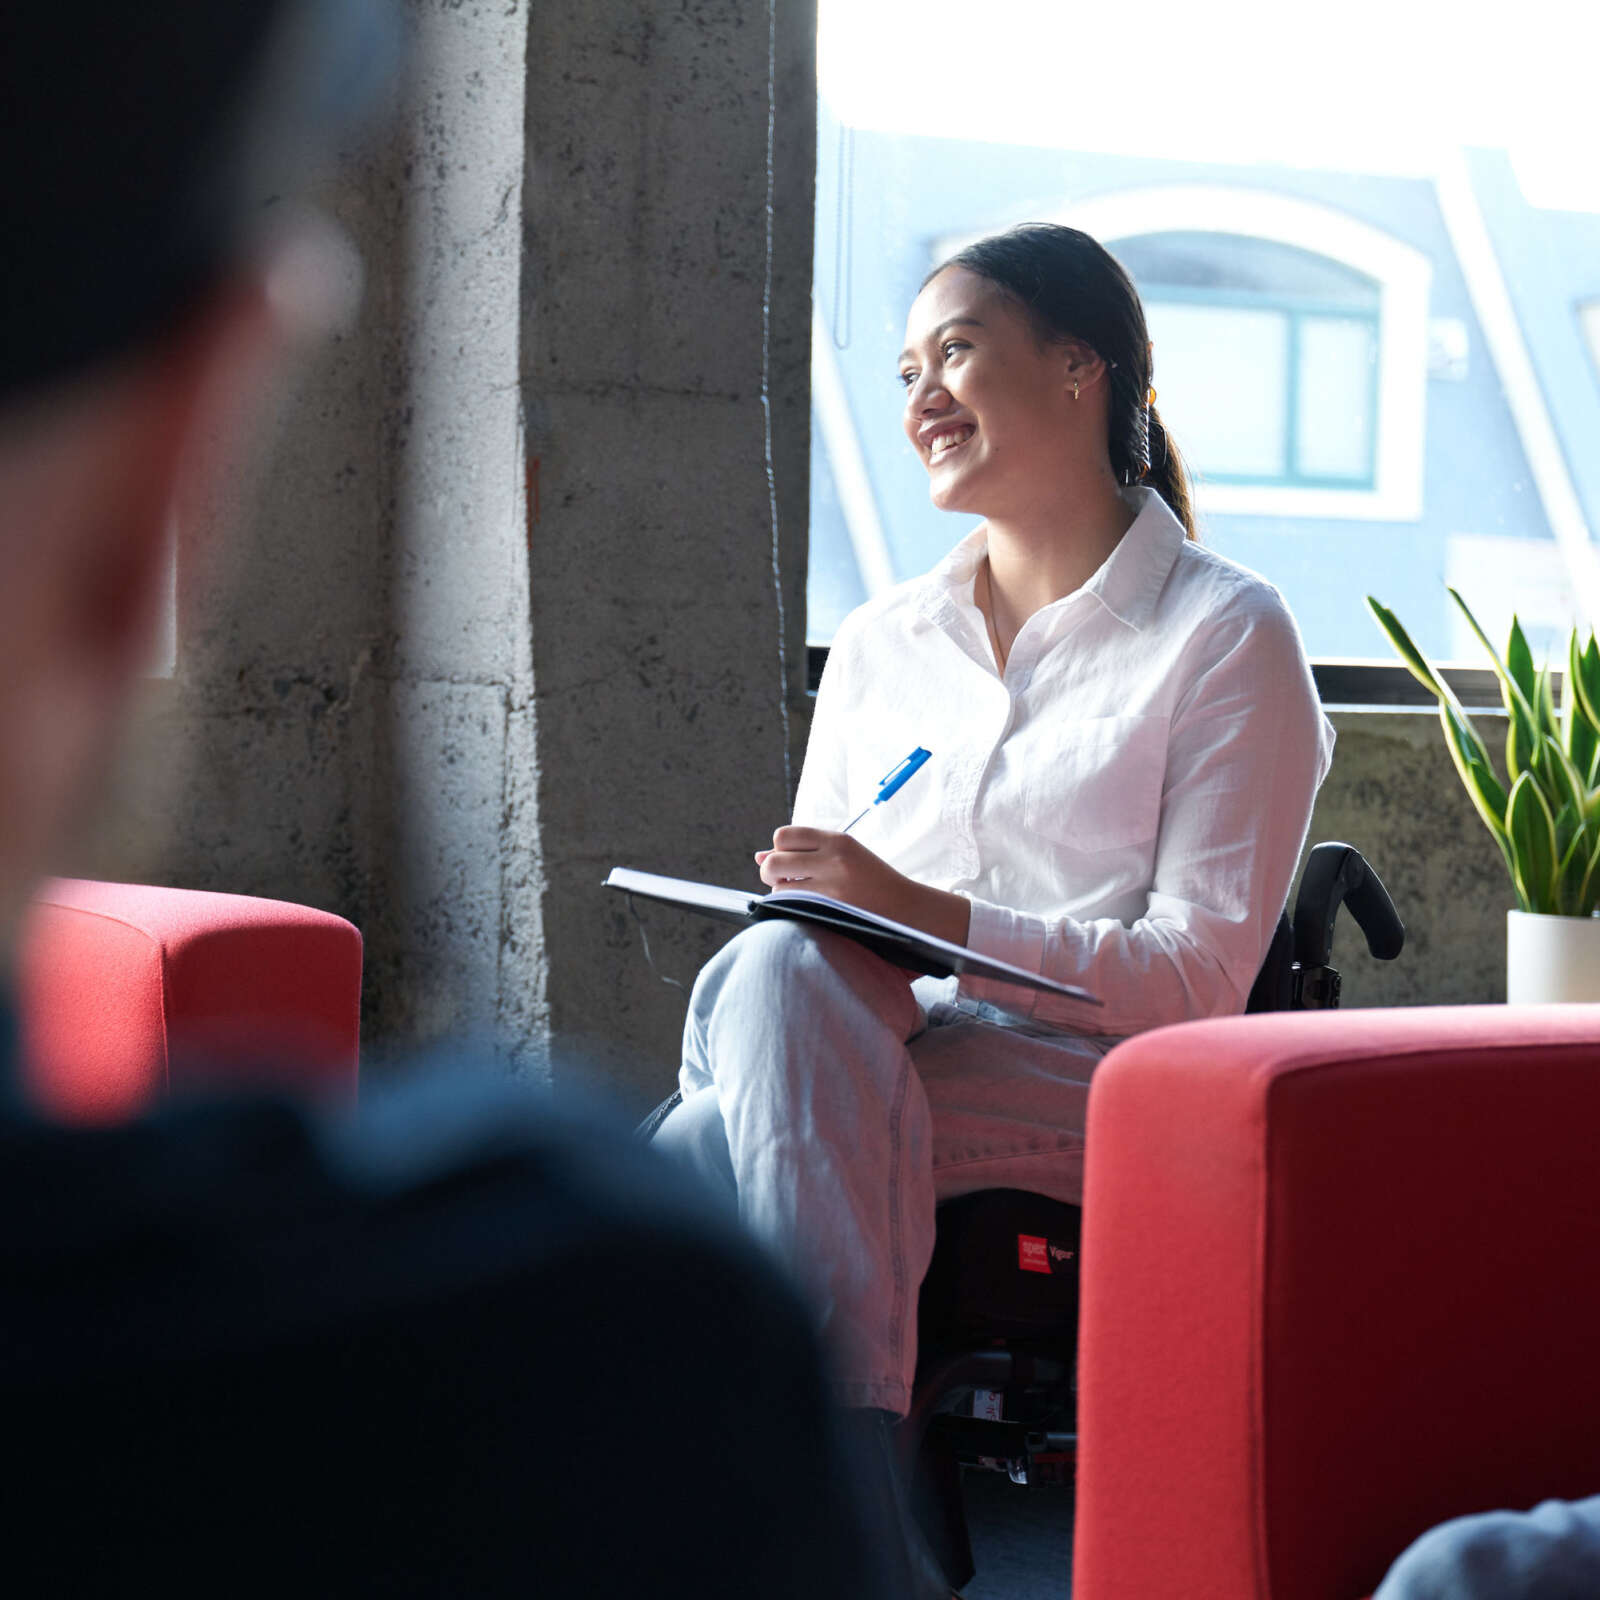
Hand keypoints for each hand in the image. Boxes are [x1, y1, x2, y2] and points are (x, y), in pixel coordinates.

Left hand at [755, 827, 970, 946]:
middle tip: (787, 881)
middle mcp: (832, 861)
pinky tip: (810, 909)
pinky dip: (792, 909)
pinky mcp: (830, 912)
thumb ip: (804, 852)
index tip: (792, 861)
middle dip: (772, 873)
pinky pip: (791, 908)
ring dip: (781, 894)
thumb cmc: (871, 881)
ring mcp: (830, 889)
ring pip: (778, 889)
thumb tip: (758, 855)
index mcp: (837, 841)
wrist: (906, 909)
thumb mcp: (843, 855)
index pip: (784, 836)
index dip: (780, 849)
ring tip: (803, 896)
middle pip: (773, 862)